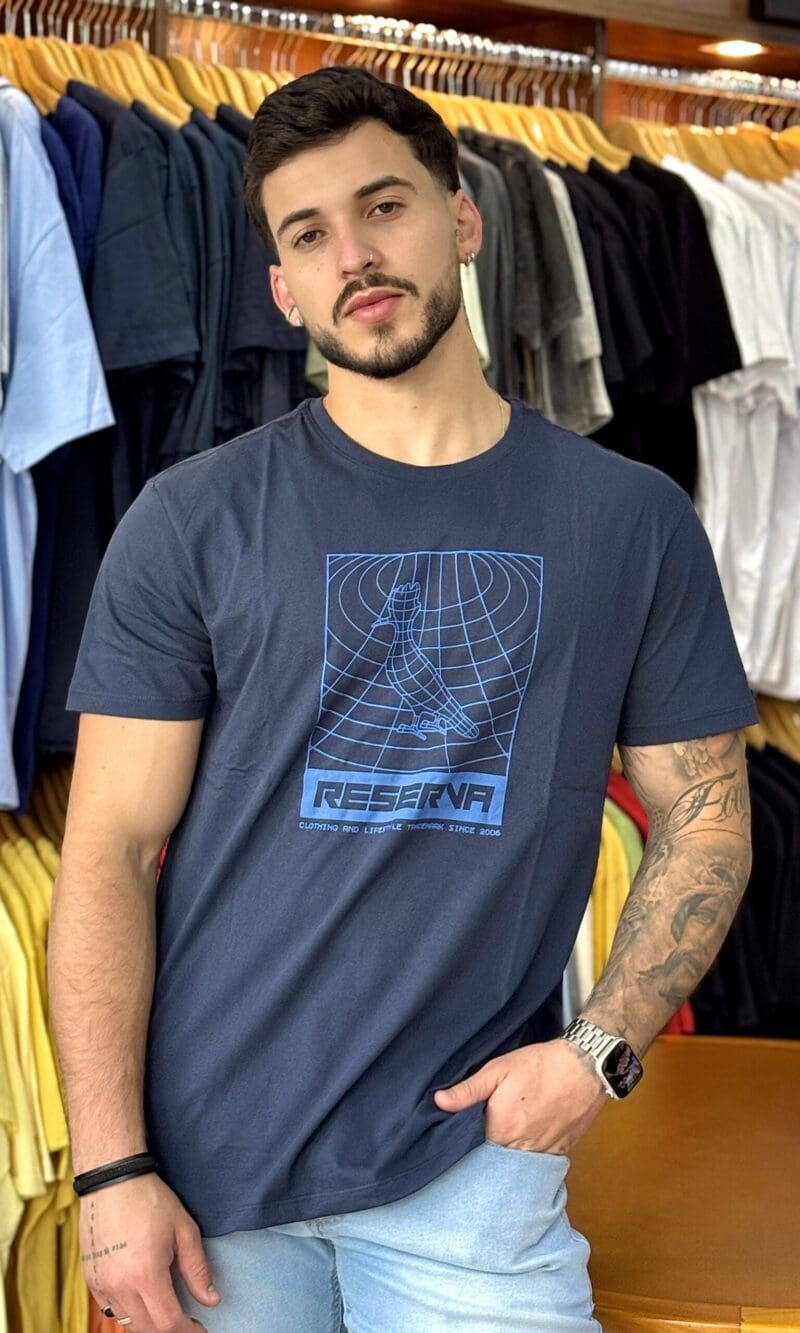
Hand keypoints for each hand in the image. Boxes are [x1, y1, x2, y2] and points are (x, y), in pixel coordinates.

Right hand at [80, 1173, 220, 1331]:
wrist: (112, 1180)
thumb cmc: (149, 1200)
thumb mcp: (184, 1230)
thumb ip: (197, 1269)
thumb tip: (211, 1299)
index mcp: (146, 1275)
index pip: (168, 1323)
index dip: (188, 1331)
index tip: (199, 1329)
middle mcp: (120, 1286)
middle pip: (147, 1329)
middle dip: (170, 1329)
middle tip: (187, 1321)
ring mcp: (102, 1285)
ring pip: (127, 1323)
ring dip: (148, 1322)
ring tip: (166, 1308)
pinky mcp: (91, 1279)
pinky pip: (111, 1309)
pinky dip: (128, 1312)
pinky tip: (141, 1298)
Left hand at [433, 1038, 608, 1154]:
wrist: (585, 1066)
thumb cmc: (540, 1064)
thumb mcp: (499, 1069)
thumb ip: (468, 1090)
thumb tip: (439, 1102)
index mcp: (501, 1129)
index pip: (473, 1148)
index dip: (465, 1143)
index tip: (460, 1134)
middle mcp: (520, 1148)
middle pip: (494, 1160)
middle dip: (486, 1152)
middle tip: (483, 1136)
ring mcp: (542, 1153)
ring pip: (516, 1166)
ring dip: (507, 1157)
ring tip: (505, 1139)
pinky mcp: (560, 1151)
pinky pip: (537, 1163)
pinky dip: (529, 1156)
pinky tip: (526, 1141)